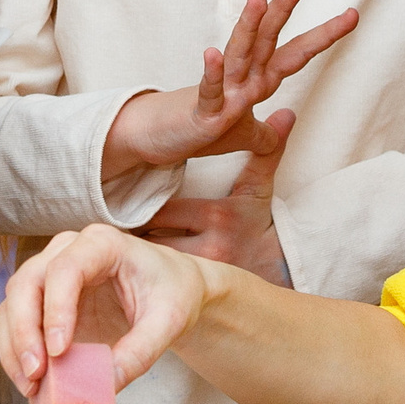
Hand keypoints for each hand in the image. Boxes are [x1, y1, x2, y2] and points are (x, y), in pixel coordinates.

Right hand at [0, 223, 212, 397]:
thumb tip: (105, 387)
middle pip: (27, 282)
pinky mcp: (44, 299)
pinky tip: (32, 382)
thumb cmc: (172, 293)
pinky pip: (17, 320)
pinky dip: (17, 351)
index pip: (65, 269)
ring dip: (14, 345)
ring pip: (14, 301)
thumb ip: (140, 352)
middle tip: (37, 373)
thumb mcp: (169, 322)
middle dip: (25, 330)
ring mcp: (50, 272)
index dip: (56, 308)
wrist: (173, 289)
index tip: (59, 351)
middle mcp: (67, 250)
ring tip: (31, 385)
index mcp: (102, 244)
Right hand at [101, 0, 354, 179]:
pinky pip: (208, 92)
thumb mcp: (245, 136)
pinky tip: (212, 54)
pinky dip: (211, 74)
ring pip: (238, 55)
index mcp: (257, 81)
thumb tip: (291, 119)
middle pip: (267, 39)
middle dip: (283, 9)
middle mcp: (241, 79)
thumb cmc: (200, 129)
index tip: (352, 15)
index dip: (324, 35)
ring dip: (248, 26)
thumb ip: (270, 131)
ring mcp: (221, 93)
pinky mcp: (201, 113)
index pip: (295, 53)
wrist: (158, 139)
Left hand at [138, 109, 293, 283]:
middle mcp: (208, 247)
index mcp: (218, 216)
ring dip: (140, 256)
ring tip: (125, 251)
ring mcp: (202, 273)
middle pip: (153, 238)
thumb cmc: (258, 224)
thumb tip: (285, 113)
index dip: (147, 209)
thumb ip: (266, 151)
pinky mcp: (196, 290)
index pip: (165, 210)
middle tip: (119, 231)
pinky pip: (161, 282)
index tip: (136, 206)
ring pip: (155, 262)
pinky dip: (147, 275)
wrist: (277, 270)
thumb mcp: (260, 188)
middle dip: (136, 235)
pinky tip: (138, 270)